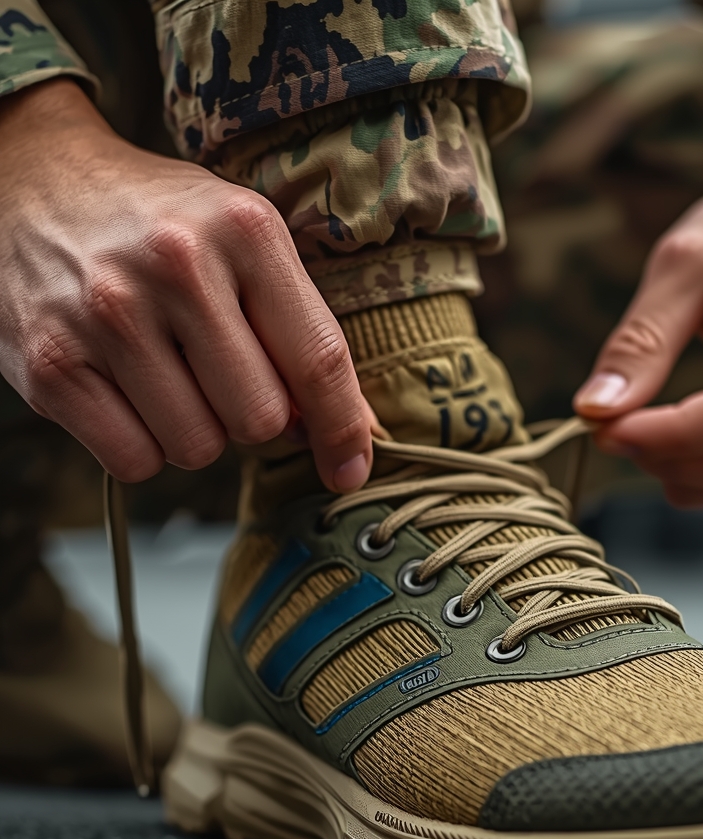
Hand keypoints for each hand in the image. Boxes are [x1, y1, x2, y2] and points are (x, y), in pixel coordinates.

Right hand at [0, 79, 371, 491]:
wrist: (31, 182)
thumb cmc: (161, 225)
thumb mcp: (245, 244)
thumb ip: (301, 329)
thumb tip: (347, 430)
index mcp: (245, 231)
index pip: (319, 360)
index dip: (343, 430)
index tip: (348, 470)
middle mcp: (177, 266)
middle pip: (260, 419)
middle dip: (252, 418)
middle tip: (219, 376)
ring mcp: (107, 314)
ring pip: (198, 448)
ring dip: (196, 432)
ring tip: (167, 374)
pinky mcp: (51, 363)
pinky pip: (135, 461)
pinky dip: (142, 446)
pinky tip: (128, 394)